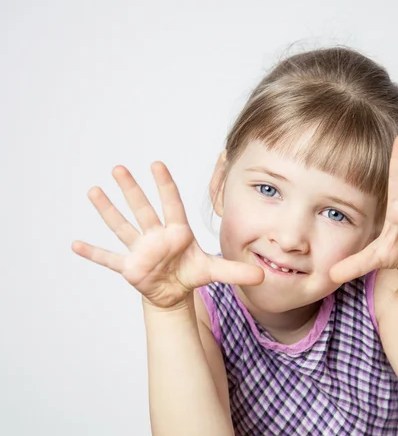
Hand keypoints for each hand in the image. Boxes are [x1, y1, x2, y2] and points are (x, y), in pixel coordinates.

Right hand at [71, 162, 263, 307]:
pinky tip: (75, 244)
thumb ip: (236, 272)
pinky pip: (109, 258)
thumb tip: (264, 276)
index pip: (172, 204)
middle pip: (142, 208)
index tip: (157, 164)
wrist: (174, 291)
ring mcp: (140, 249)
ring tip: (94, 191)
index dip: (165, 186)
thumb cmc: (191, 272)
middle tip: (119, 168)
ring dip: (108, 210)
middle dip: (132, 190)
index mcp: (177, 232)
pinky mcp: (129, 266)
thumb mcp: (214, 271)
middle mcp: (156, 235)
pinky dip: (94, 253)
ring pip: (122, 226)